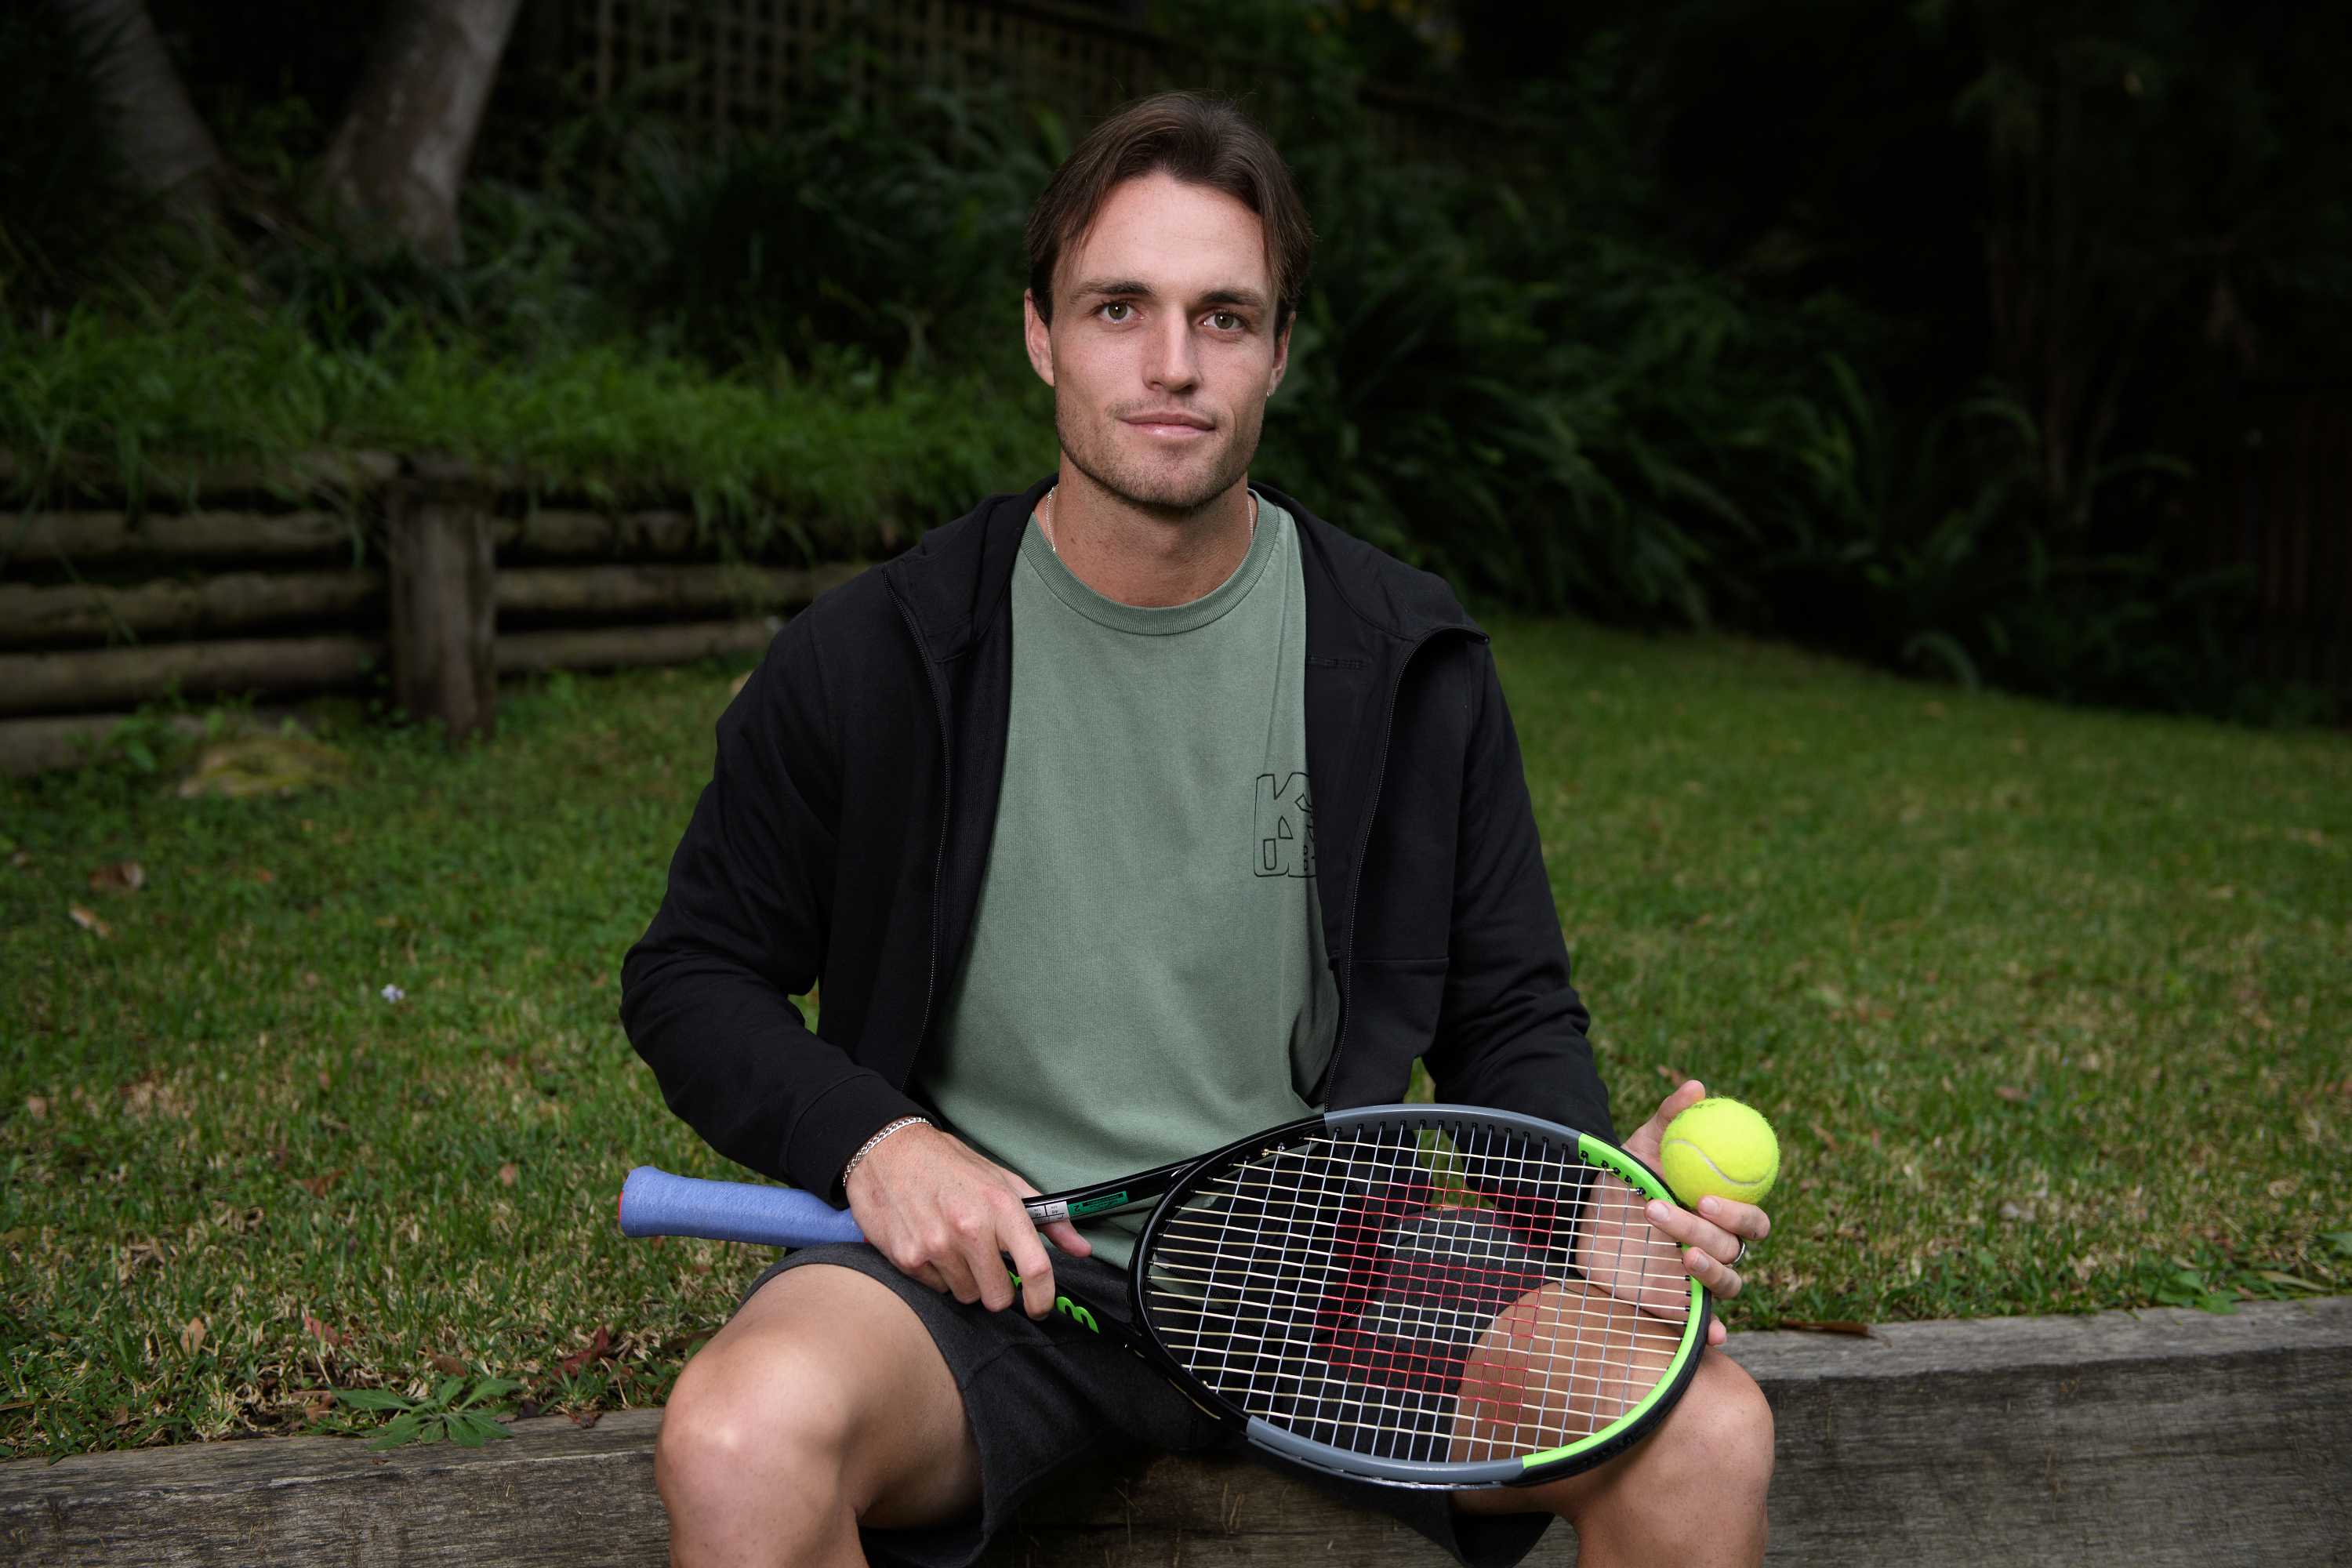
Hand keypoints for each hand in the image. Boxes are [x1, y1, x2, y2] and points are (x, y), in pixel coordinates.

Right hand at [842, 1121, 1091, 1319]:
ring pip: (966, 1295)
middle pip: (998, 1297)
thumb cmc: (950, 1164)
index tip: (1040, 1307)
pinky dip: (937, 1274)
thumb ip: (1047, 1217)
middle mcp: (969, 1228)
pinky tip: (930, 1243)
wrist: (886, 1151)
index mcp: (1000, 1205)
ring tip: (954, 1245)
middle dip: (997, 1288)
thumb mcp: (1003, 1179)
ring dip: (965, 1279)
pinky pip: (936, 1288)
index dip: (1043, 1298)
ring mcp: (936, 1246)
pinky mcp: (907, 1258)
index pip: (1034, 1267)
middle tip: (987, 1264)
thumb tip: (1081, 1249)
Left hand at [1620, 1078, 1771, 1346]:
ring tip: (1677, 1253)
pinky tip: (1712, 1332)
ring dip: (1709, 1269)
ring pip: (1727, 1281)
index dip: (1739, 1212)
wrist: (1581, 1223)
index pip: (1752, 1217)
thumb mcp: (1638, 1149)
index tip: (1705, 1197)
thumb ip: (1668, 1121)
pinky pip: (1706, 1322)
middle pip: (1735, 1248)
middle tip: (1677, 1215)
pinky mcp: (1680, 1307)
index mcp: (1717, 1212)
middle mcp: (1715, 1246)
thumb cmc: (1621, 1183)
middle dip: (1711, 1233)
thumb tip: (1697, 1087)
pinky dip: (1714, 1329)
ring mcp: (1699, 1279)